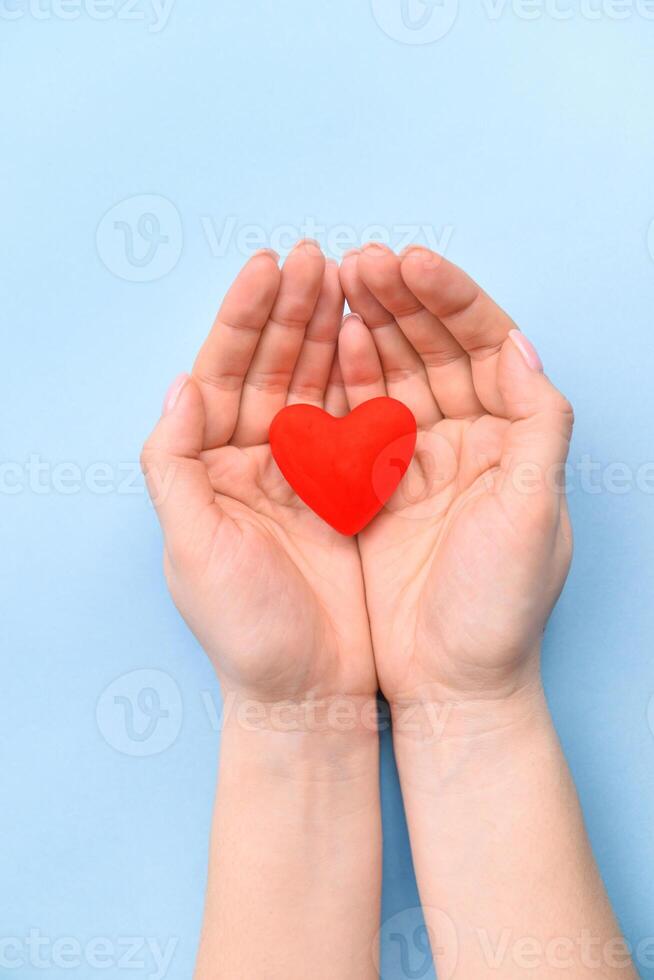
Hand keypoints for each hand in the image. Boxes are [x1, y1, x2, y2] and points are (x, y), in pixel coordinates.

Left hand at [141, 242, 374, 704]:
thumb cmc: (245, 631)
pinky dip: (363, 378)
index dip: (243, 319)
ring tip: (350, 276)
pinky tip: (372, 339)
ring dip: (327, 330)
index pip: (221, 373)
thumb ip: (174, 465)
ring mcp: (303, 472)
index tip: (269, 267)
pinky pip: (355, 420)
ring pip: (313, 383)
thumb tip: (179, 385)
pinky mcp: (348, 489)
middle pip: (269, 367)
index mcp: (208, 468)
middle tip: (318, 256)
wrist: (309, 692)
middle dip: (291, 310)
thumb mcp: (193, 550)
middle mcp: (252, 462)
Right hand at [338, 244, 573, 707]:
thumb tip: (522, 342)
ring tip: (338, 283)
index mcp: (515, 439)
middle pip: (436, 349)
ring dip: (370, 327)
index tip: (412, 263)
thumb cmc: (500, 608)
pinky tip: (330, 345)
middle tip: (361, 261)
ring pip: (397, 374)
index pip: (486, 346)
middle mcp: (471, 440)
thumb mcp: (535, 515)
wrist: (451, 683)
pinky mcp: (379, 486)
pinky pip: (361, 417)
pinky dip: (347, 379)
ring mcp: (422, 460)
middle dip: (402, 301)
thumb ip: (541, 424)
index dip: (451, 300)